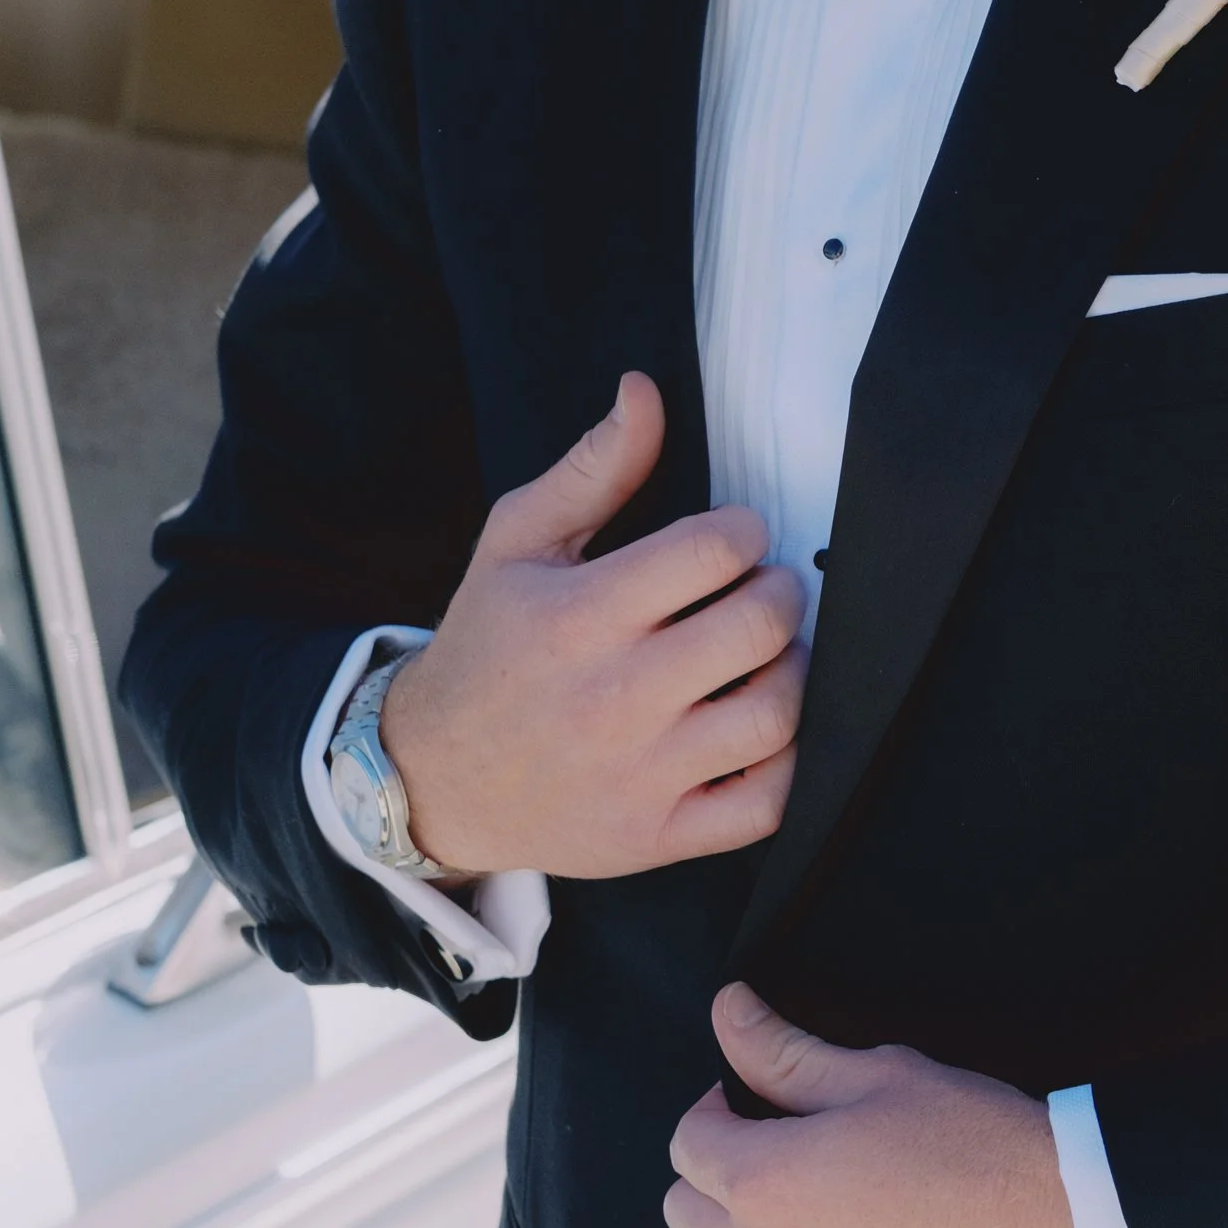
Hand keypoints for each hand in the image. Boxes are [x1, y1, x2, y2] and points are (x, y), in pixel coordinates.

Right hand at [381, 372, 804, 876]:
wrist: (434, 776)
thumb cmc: (490, 647)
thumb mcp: (518, 543)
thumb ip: (593, 468)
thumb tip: (645, 391)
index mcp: (580, 616)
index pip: (714, 551)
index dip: (742, 531)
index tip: (732, 540)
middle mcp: (615, 698)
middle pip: (760, 628)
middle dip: (779, 593)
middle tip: (762, 591)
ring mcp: (641, 776)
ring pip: (777, 716)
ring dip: (793, 674)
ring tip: (765, 657)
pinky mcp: (659, 837)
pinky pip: (767, 805)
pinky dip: (787, 765)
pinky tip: (762, 729)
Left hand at [663, 984, 1104, 1227]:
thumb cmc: (978, 1142)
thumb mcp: (881, 1075)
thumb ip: (788, 1052)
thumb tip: (728, 1011)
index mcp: (765, 1177)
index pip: (689, 1143)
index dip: (715, 1111)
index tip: (753, 1103)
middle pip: (686, 1215)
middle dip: (716, 1174)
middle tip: (774, 1152)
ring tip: (776, 1226)